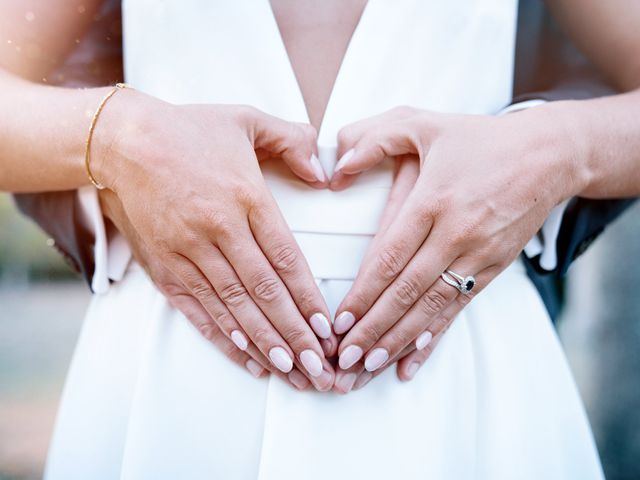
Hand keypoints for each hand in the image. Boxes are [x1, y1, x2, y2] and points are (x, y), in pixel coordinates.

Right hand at [92, 91, 337, 390]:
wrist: (122, 140)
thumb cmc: (188, 130)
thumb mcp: (247, 120)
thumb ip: (293, 141)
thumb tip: (325, 173)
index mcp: (246, 197)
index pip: (286, 259)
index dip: (308, 298)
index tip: (328, 328)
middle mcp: (219, 230)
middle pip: (264, 293)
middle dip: (294, 334)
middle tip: (320, 367)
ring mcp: (189, 252)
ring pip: (234, 308)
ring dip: (265, 344)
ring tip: (292, 372)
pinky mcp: (165, 266)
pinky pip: (198, 310)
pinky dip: (224, 337)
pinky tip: (248, 358)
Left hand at [330, 106, 579, 374]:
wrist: (548, 155)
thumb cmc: (479, 139)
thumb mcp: (423, 124)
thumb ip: (375, 139)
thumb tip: (336, 169)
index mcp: (433, 201)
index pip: (389, 258)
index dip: (363, 294)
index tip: (339, 321)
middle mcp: (455, 234)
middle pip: (407, 292)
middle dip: (373, 329)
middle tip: (345, 358)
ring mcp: (477, 255)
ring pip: (431, 308)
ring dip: (398, 342)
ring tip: (368, 368)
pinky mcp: (493, 268)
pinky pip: (458, 310)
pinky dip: (433, 338)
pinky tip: (412, 362)